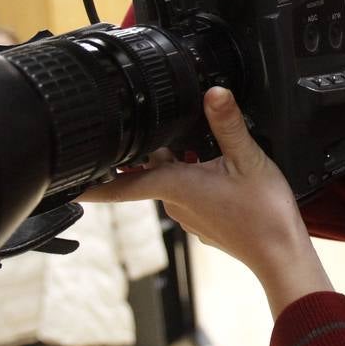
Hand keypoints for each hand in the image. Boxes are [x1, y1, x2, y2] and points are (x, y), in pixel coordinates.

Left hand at [81, 86, 332, 316]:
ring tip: (193, 139)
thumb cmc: (264, 214)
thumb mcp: (248, 158)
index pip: (121, 184)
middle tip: (152, 123)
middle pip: (148, 169)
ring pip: (170, 178)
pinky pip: (188, 192)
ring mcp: (189, 214)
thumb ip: (227, 123)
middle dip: (148, 148)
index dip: (91, 182)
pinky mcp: (204, 221)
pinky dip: (192, 175)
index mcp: (176, 185)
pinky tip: (215, 166)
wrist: (280, 253)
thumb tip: (213, 92)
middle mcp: (175, 202)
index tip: (64, 181)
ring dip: (175, 160)